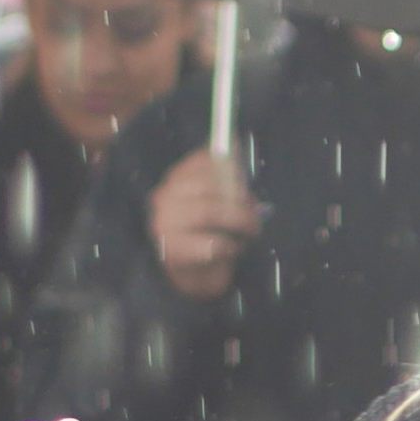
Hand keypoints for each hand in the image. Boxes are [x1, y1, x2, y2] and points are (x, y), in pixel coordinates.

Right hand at [148, 149, 259, 300]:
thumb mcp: (216, 202)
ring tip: (251, 231)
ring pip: (209, 211)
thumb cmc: (205, 236)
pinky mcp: (172, 250)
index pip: (202, 160)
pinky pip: (211, 242)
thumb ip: (223, 176)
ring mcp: (164, 224)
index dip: (230, 167)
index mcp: (174, 180)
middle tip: (256, 214)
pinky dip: (230, 246)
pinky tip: (233, 249)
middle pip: (208, 186)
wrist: (190, 278)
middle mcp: (163, 197)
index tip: (245, 180)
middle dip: (239, 198)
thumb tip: (236, 141)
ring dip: (238, 221)